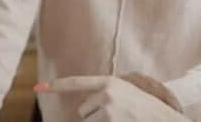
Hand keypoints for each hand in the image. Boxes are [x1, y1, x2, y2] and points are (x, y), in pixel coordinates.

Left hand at [35, 75, 190, 121]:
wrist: (163, 118)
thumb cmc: (144, 109)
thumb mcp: (126, 94)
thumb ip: (105, 94)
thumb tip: (83, 108)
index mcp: (110, 81)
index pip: (77, 82)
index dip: (56, 86)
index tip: (38, 88)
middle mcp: (106, 91)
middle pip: (83, 110)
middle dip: (95, 117)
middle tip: (118, 116)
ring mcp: (107, 107)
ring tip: (121, 121)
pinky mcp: (108, 120)